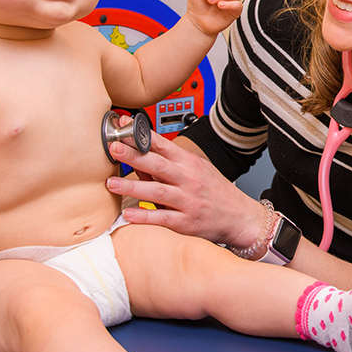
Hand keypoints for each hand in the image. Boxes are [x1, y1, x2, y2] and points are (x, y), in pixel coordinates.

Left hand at [106, 132, 266, 247]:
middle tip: (113, 148)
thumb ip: (167, 165)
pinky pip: (163, 218)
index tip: (122, 129)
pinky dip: (145, 216)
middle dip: (133, 155)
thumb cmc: (216, 192)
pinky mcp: (187, 222)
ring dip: (132, 186)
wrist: (241, 217)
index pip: (162, 144)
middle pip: (157, 164)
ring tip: (111, 183)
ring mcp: (188, 201)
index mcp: (189, 163)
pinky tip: (128, 214)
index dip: (141, 136)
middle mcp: (188, 179)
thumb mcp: (196, 171)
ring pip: (157, 190)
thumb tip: (137, 158)